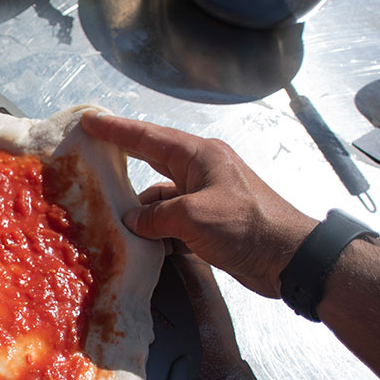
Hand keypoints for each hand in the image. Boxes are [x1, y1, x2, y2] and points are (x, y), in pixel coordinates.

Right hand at [81, 111, 317, 297]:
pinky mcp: (211, 221)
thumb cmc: (246, 227)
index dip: (117, 130)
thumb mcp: (192, 217)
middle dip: (123, 159)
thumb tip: (133, 221)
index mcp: (199, 156)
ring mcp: (206, 196)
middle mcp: (202, 171)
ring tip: (112, 220)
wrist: (288, 258)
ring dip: (141, 210)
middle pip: (153, 161)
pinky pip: (173, 220)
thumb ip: (155, 216)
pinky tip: (143, 242)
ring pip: (161, 198)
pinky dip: (158, 230)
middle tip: (92, 156)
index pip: (149, 138)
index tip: (91, 121)